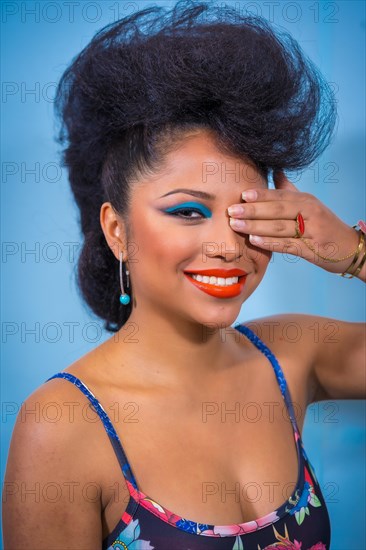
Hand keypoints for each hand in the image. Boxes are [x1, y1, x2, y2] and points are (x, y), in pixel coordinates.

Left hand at [227, 171, 360, 274]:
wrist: (349, 247)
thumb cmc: (323, 225)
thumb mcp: (309, 204)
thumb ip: (289, 190)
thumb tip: (275, 170)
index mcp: (305, 201)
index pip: (280, 195)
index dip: (261, 195)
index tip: (241, 194)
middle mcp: (309, 213)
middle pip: (277, 210)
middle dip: (252, 210)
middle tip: (231, 211)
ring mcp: (311, 232)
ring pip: (280, 227)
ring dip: (256, 226)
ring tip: (236, 225)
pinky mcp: (311, 250)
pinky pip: (287, 245)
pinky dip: (270, 243)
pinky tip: (255, 241)